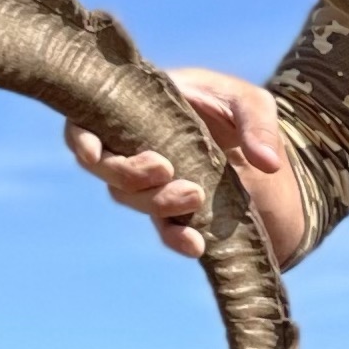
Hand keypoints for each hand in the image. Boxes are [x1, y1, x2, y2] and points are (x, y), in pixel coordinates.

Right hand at [66, 67, 307, 266]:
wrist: (253, 145)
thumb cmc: (239, 108)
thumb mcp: (253, 103)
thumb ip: (258, 125)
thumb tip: (267, 163)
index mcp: (137, 106)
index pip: (90, 121)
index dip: (81, 140)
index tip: (96, 153)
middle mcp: (132, 144)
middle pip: (106, 167)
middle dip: (128, 175)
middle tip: (166, 170)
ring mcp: (148, 179)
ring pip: (129, 197)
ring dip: (155, 203)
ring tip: (194, 197)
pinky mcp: (168, 206)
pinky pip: (162, 227)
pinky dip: (174, 238)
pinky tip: (195, 245)